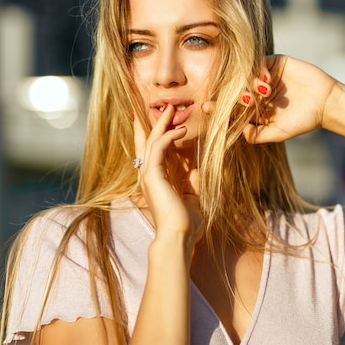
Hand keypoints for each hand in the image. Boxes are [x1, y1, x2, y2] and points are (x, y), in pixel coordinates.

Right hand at [133, 105, 203, 246]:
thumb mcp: (192, 199)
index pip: (151, 153)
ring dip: (162, 124)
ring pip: (152, 141)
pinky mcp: (153, 175)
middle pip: (148, 142)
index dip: (153, 135)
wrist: (178, 237)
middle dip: (156, 123)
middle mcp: (148, 176)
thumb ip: (192, 183)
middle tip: (166, 106)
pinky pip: (159, 148)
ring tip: (173, 109)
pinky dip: (169, 137)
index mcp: (155, 181)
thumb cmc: (185, 224)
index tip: (156, 120)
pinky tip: (182, 130)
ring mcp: (148, 175)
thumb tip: (196, 169)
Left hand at [202, 55, 336, 144]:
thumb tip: (238, 134)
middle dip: (234, 95)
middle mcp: (256, 92)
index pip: (232, 107)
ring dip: (249, 84)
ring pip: (245, 76)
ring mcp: (264, 76)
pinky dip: (258, 71)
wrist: (326, 102)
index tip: (206, 106)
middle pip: (235, 90)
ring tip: (263, 92)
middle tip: (243, 100)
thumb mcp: (277, 132)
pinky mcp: (275, 63)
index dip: (218, 107)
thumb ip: (257, 135)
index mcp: (254, 108)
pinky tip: (268, 81)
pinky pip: (258, 63)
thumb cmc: (303, 120)